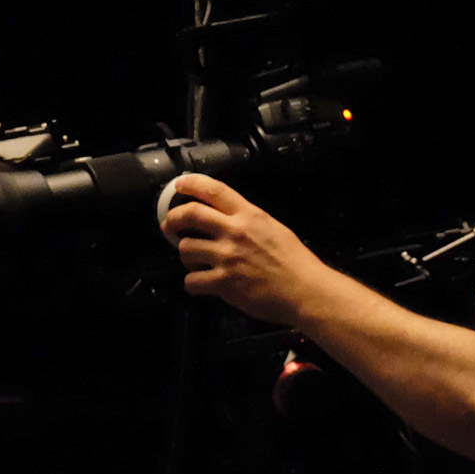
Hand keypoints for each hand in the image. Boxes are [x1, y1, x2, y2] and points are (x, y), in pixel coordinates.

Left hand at [160, 174, 328, 324]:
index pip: (214, 190)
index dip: (192, 183)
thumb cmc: (295, 262)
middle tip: (169, 225)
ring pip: (186, 249)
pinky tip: (200, 284)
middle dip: (173, 218)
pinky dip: (192, 283)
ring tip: (195, 261)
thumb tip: (230, 221)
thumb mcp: (274, 228)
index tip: (179, 185)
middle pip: (190, 214)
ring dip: (186, 255)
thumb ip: (250, 222)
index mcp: (249, 216)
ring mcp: (227, 258)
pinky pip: (192, 281)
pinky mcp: (223, 283)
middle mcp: (235, 232)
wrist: (305, 290)